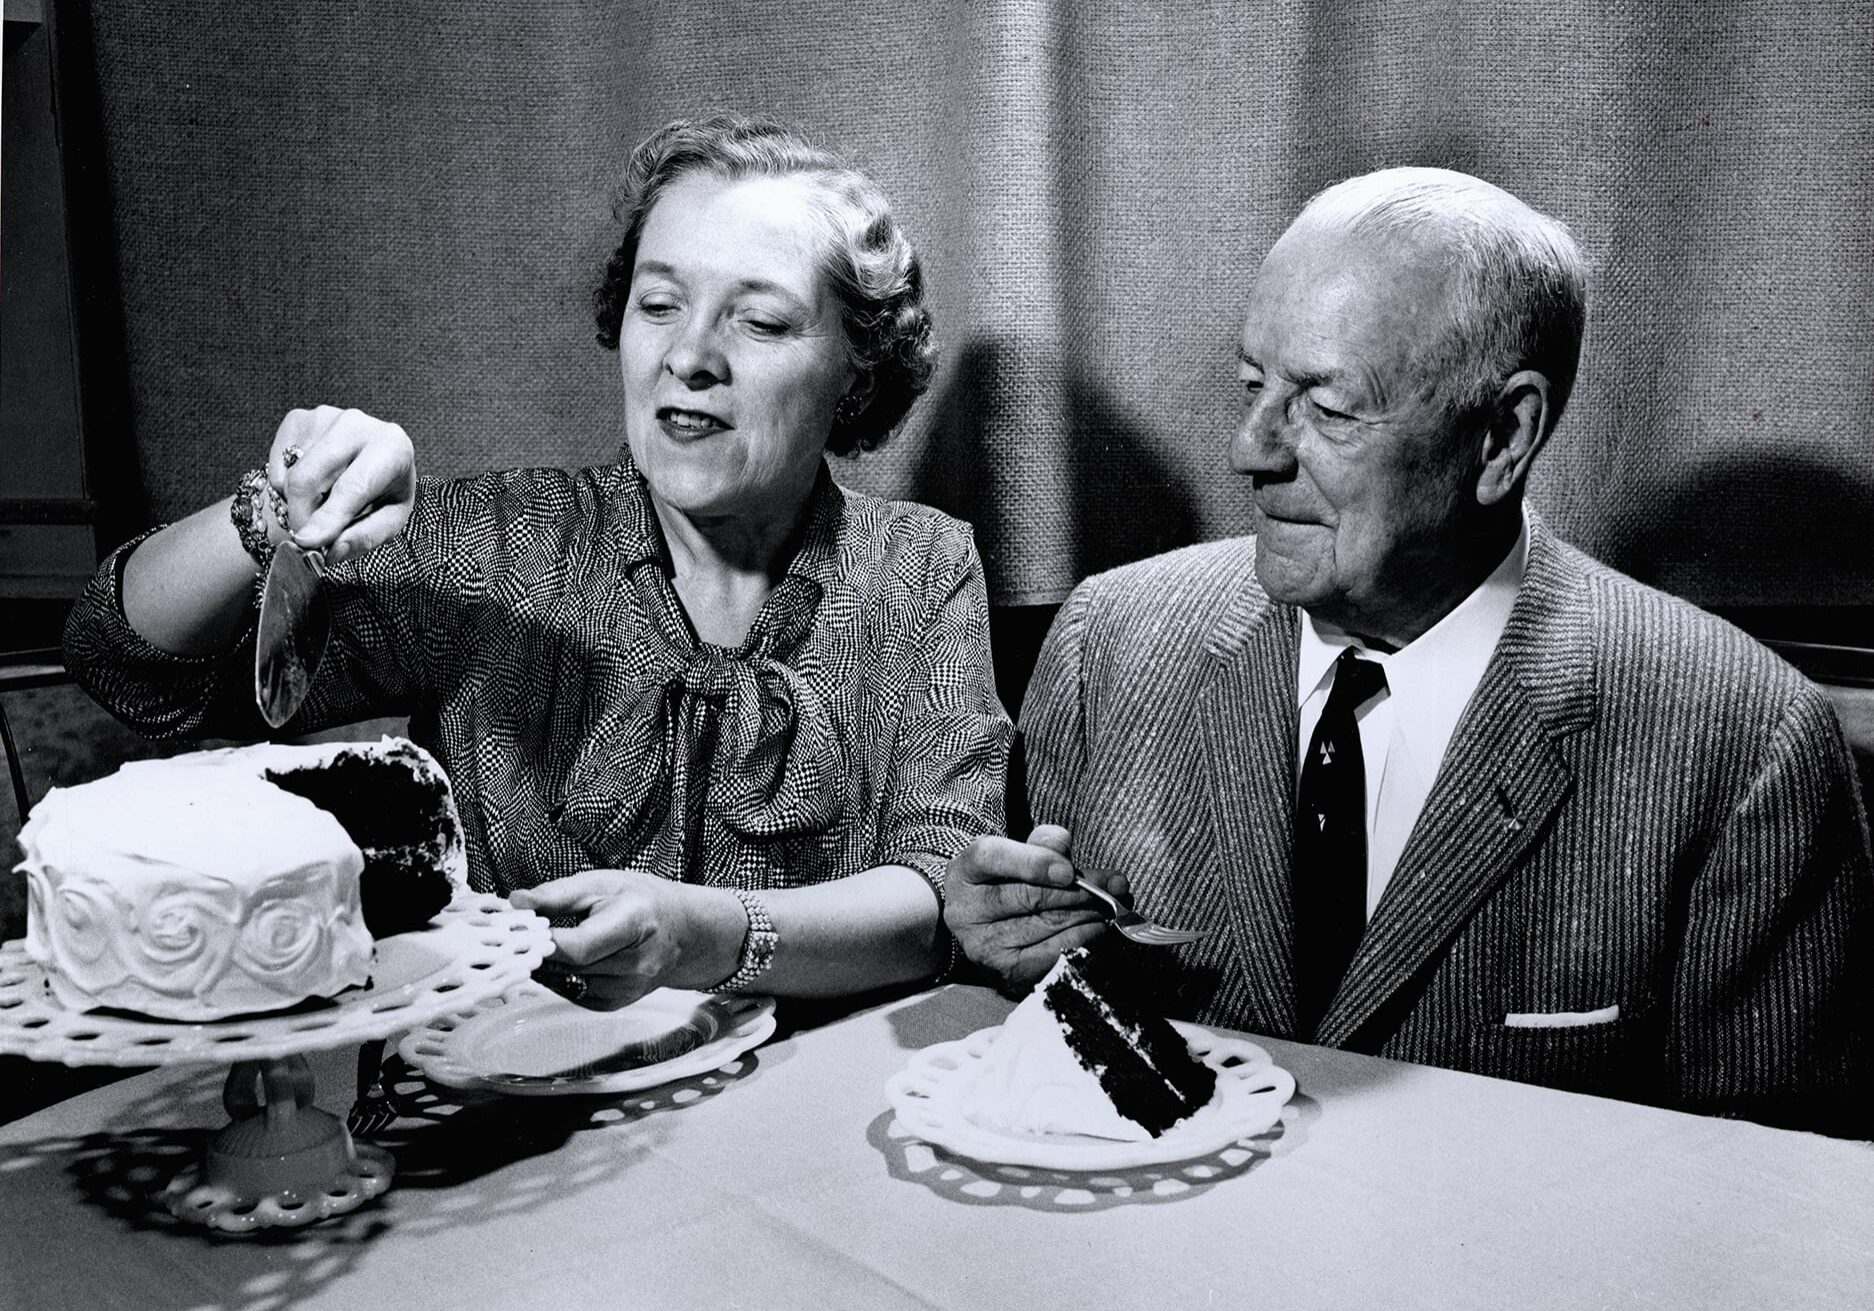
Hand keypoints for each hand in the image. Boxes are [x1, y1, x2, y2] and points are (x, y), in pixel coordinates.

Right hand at [268, 405, 415, 562]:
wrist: (372, 464)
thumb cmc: (384, 494)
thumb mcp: (388, 521)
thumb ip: (363, 537)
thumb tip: (332, 550)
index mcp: (393, 447)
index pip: (353, 487)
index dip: (328, 518)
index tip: (308, 542)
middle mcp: (358, 424)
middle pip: (308, 479)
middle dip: (301, 516)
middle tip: (308, 540)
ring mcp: (325, 416)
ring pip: (290, 475)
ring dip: (295, 504)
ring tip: (322, 506)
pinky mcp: (299, 419)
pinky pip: (277, 464)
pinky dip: (287, 485)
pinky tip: (313, 484)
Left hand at [510, 869, 744, 1009]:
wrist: (683, 931)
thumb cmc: (639, 900)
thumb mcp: (601, 882)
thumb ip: (556, 895)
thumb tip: (515, 902)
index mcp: (635, 922)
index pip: (579, 947)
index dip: (543, 943)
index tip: (517, 931)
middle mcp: (637, 962)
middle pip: (570, 968)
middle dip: (538, 953)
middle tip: (516, 936)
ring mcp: (630, 988)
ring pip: (568, 984)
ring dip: (547, 968)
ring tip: (538, 945)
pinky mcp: (618, 1003)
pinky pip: (575, 994)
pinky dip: (560, 979)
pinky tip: (560, 961)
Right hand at [943, 825, 1130, 993]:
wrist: (990, 929)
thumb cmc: (1010, 884)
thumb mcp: (1019, 854)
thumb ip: (1042, 843)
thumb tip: (1064, 846)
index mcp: (965, 872)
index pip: (992, 857)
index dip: (1033, 862)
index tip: (1069, 871)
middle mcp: (966, 912)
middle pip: (1029, 896)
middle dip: (1080, 890)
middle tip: (1115, 886)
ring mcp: (984, 947)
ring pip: (1047, 925)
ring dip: (1089, 914)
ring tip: (1112, 906)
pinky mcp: (1007, 973)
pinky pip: (1055, 954)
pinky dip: (1084, 940)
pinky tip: (1099, 929)